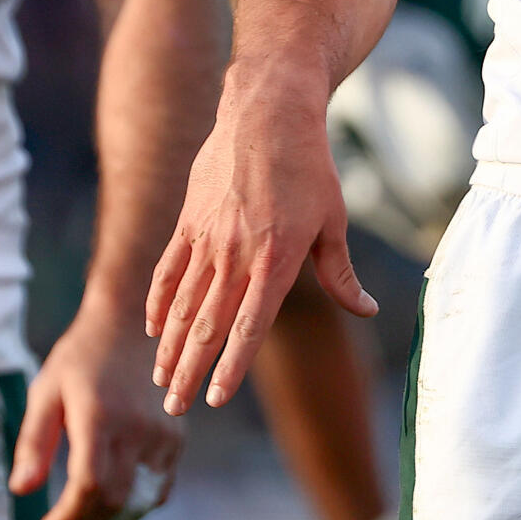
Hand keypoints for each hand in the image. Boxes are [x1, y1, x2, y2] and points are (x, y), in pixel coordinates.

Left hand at [12, 304, 184, 519]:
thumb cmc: (82, 356)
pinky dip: (135, 509)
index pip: (88, 486)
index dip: (67, 517)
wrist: (130, 322)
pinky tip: (111, 508)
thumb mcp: (46, 391)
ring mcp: (162, 435)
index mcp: (100, 415)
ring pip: (141, 503)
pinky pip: (159, 491)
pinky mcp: (176, 439)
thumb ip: (33, 442)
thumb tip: (20, 489)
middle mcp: (137, 428)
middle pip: (114, 502)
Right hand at [146, 70, 374, 415]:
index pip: (249, 327)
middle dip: (189, 371)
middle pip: (208, 325)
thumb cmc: (310, 166)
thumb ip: (341, 273)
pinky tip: (154, 328)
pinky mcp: (189, 220)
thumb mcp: (334, 220)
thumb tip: (366, 310)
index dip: (231, 367)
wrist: (268, 110)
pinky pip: (168, 268)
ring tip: (161, 380)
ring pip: (183, 303)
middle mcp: (236, 254)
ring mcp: (207, 237)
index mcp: (276, 260)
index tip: (215, 399)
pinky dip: (159, 301)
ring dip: (170, 346)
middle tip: (175, 409)